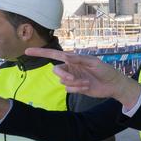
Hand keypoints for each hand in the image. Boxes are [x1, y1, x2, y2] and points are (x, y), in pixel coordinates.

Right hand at [24, 48, 140, 107]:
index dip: (40, 52)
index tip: (27, 51)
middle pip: (56, 71)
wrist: (113, 85)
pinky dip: (77, 89)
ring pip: (62, 81)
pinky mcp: (75, 88)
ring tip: (87, 82)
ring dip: (75, 83)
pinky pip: (68, 89)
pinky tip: (87, 87)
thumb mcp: (94, 62)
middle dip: (64, 75)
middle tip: (76, 78)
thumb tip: (65, 56)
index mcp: (73, 59)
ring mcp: (72, 78)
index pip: (54, 55)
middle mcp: (70, 68)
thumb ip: (79, 59)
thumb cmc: (106, 70)